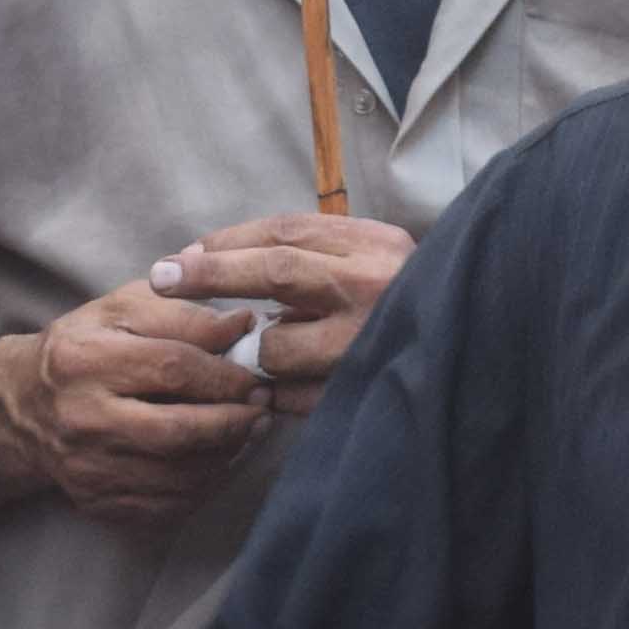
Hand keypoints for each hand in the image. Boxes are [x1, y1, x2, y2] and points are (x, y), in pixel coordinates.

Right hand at [23, 280, 267, 520]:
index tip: (255, 376)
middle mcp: (82, 419)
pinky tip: (214, 462)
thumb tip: (242, 325)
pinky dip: (203, 488)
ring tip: (245, 433)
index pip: (172, 368)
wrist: (23, 408)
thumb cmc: (84, 349)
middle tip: (262, 410)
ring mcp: (88, 468)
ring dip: (226, 457)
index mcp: (84, 360)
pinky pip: (167, 507)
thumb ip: (181, 313)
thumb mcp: (121, 311)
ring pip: (178, 476)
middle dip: (234, 423)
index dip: (226, 375)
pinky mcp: (97, 502)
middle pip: (177, 432)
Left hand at [148, 211, 410, 417]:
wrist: (465, 350)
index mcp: (376, 246)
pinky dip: (275, 392)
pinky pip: (291, 396)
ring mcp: (369, 344)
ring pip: (277, 346)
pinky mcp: (360, 394)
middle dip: (212, 275)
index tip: (180, 257)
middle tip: (162, 279)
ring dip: (256, 350)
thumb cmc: (399, 300)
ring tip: (266, 352)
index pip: (287, 232)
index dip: (226, 244)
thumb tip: (207, 256)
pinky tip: (283, 386)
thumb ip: (307, 253)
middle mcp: (376, 289)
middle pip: (277, 272)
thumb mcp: (367, 259)